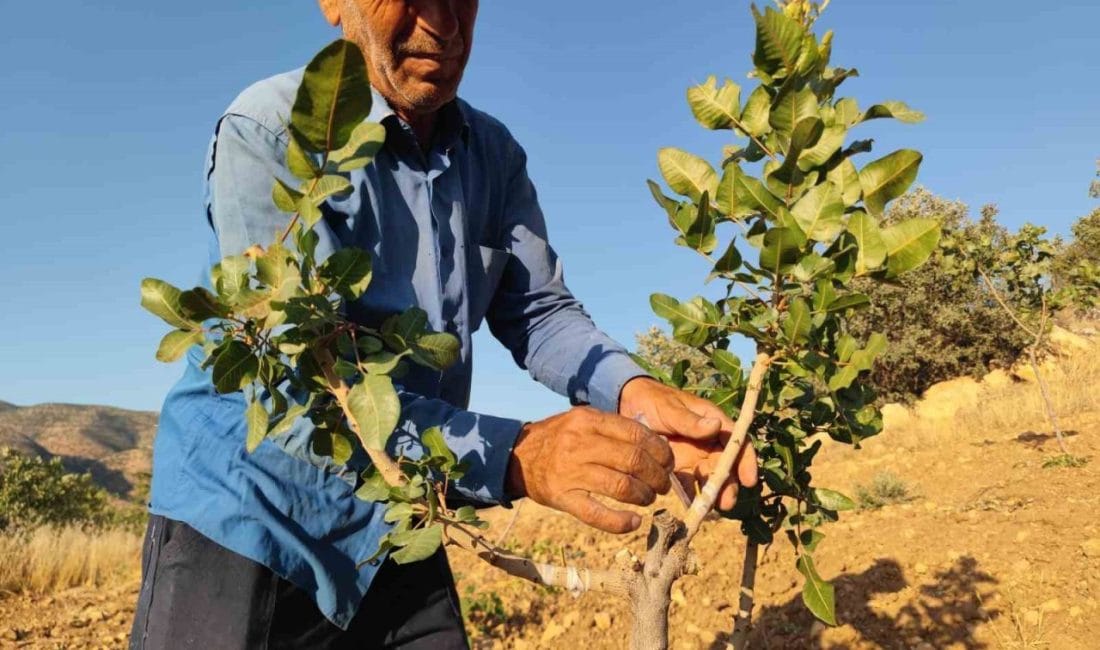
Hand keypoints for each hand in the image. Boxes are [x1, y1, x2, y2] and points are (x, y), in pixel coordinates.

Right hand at [505, 406, 674, 533]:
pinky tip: (633, 522)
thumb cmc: (559, 438)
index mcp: (588, 421)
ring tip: (647, 499)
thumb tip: (656, 444)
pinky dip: (620, 522)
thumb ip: (614, 428)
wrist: (518, 458)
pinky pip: (597, 514)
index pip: (636, 434)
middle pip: (633, 460)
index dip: (660, 451)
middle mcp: (580, 444)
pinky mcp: (563, 498)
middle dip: (657, 476)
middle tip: (662, 484)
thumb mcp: (582, 420)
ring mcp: (571, 473)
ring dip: (643, 496)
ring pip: (622, 487)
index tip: (667, 462)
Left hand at [618, 376, 757, 510]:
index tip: (749, 480)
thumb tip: (715, 426)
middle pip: (725, 465)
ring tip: (709, 509)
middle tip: (726, 503)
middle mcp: (707, 442)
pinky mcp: (678, 468)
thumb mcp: (671, 408)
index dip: (746, 461)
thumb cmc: (654, 400)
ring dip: (712, 494)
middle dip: (728, 485)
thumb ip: (691, 421)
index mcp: (712, 422)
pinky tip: (689, 508)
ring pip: (709, 478)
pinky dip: (691, 497)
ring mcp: (693, 456)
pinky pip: (689, 485)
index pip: (737, 442)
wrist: (628, 405)